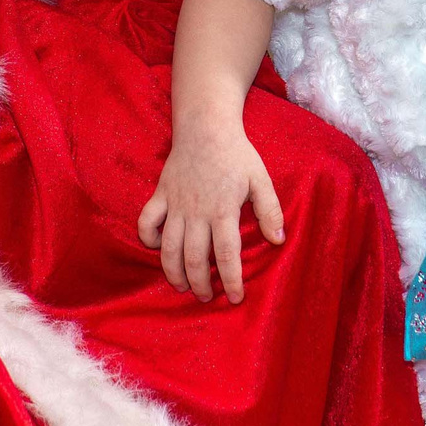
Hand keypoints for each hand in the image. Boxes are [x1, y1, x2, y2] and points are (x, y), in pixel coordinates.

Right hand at [138, 118, 284, 303]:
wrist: (205, 127)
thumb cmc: (236, 154)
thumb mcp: (261, 179)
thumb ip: (270, 210)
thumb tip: (279, 240)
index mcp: (222, 210)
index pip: (225, 255)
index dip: (231, 280)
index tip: (235, 297)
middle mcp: (196, 211)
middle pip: (194, 258)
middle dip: (200, 284)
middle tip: (206, 298)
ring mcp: (175, 204)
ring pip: (168, 247)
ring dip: (173, 271)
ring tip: (182, 286)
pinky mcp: (160, 195)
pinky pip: (147, 221)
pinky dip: (148, 238)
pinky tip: (158, 247)